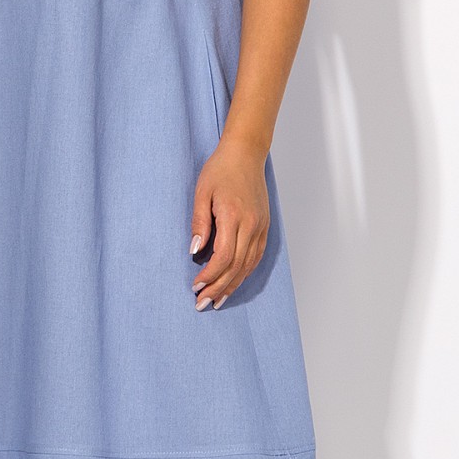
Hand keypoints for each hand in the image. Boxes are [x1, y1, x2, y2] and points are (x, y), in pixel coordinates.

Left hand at [189, 137, 269, 307]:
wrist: (245, 154)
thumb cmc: (220, 170)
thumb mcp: (201, 193)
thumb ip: (199, 223)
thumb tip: (195, 251)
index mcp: (234, 216)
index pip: (223, 257)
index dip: (209, 276)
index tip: (196, 286)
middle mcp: (251, 225)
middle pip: (236, 266)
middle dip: (218, 288)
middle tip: (202, 304)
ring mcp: (260, 227)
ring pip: (248, 265)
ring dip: (232, 285)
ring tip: (218, 301)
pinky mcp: (264, 227)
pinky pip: (256, 256)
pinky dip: (244, 273)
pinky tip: (234, 283)